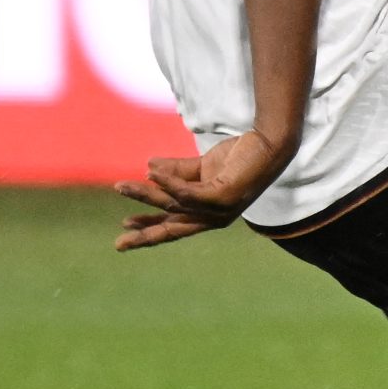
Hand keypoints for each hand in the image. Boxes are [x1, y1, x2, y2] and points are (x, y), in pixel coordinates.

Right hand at [114, 130, 294, 250]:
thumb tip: (148, 168)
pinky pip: (188, 193)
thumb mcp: (203, 166)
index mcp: (208, 211)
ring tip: (121, 186)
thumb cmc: (240, 157)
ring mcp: (220, 209)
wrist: (268, 144)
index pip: (175, 224)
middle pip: (173, 229)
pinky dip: (167, 182)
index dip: (150, 226)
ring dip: (145, 195)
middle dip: (145, 236)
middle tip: (119, 245)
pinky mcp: (224, 197)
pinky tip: (150, 172)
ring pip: (173, 205)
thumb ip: (177, 171)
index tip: (126, 225)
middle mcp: (214, 216)